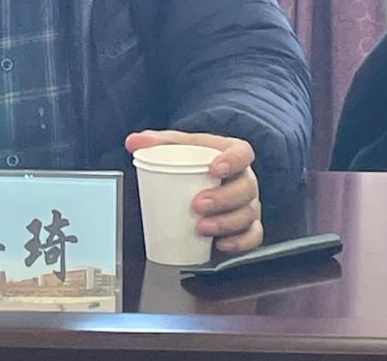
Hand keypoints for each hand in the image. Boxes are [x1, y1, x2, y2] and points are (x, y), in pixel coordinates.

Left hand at [125, 129, 262, 253]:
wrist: (202, 176)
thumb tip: (133, 142)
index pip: (243, 153)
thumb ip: (157, 142)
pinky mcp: (248, 226)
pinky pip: (253, 237)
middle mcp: (246, 179)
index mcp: (233, 153)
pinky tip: (221, 245)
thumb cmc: (194, 160)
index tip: (214, 168)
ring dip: (226, 223)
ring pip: (249, 215)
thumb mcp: (177, 146)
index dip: (233, 160)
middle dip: (223, 198)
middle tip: (197, 204)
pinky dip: (239, 243)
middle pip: (246, 188)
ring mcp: (249, 204)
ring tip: (201, 227)